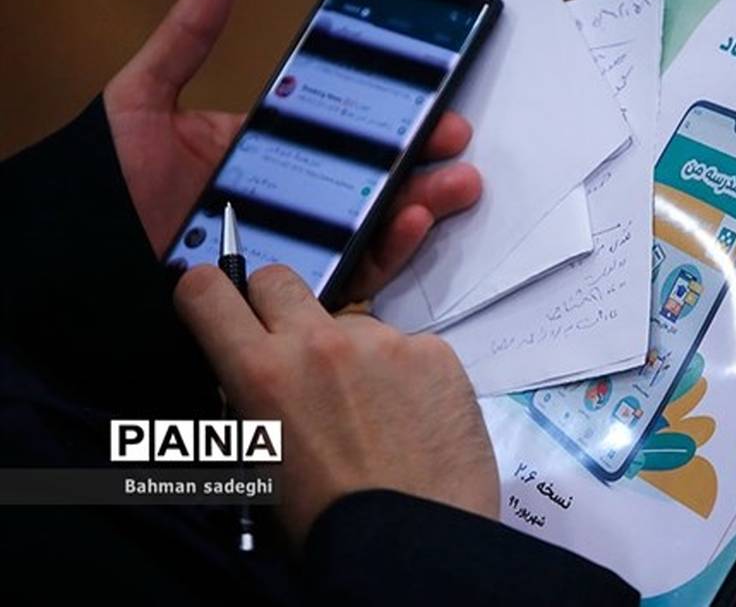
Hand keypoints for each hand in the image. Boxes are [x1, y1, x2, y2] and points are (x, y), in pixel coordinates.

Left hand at [103, 0, 480, 299]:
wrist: (84, 272)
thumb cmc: (106, 190)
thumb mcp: (143, 100)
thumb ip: (187, 36)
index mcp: (268, 152)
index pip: (343, 130)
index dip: (391, 116)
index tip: (432, 100)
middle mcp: (291, 199)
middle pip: (372, 177)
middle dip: (423, 160)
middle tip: (457, 141)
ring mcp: (298, 244)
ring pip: (376, 224)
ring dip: (424, 202)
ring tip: (457, 184)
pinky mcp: (298, 290)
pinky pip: (356, 274)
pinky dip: (391, 251)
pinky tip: (413, 224)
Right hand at [175, 263, 498, 542]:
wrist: (413, 549)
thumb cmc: (331, 525)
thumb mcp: (256, 466)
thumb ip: (246, 403)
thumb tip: (242, 372)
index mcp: (261, 374)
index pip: (206, 290)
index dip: (206, 295)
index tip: (215, 307)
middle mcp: (320, 344)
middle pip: (278, 279)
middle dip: (274, 306)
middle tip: (290, 352)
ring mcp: (383, 342)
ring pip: (349, 320)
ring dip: (349, 352)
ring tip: (369, 414)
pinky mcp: (435, 352)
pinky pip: (406, 346)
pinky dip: (403, 374)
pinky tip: (410, 420)